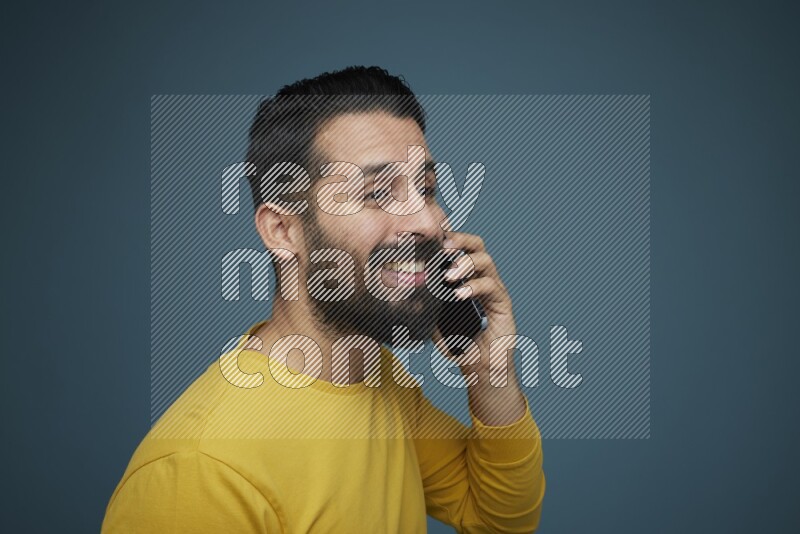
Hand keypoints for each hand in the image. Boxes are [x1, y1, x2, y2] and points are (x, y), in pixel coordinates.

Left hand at [432, 231, 517, 380]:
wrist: (480, 369)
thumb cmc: (459, 344)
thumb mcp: (434, 320)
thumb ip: (426, 303)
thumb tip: (403, 289)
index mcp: (466, 278)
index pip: (461, 249)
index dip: (449, 239)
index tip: (430, 237)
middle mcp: (482, 279)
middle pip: (477, 246)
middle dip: (460, 240)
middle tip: (443, 246)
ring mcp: (494, 290)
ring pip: (486, 261)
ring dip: (465, 263)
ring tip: (448, 276)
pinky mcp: (503, 303)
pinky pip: (491, 286)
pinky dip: (474, 286)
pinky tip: (459, 294)